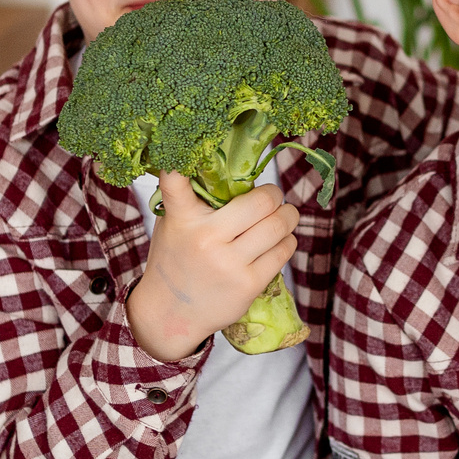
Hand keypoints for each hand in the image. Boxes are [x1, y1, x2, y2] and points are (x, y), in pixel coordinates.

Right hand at [127, 173, 298, 362]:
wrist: (171, 314)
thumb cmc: (176, 259)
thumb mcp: (174, 225)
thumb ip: (195, 201)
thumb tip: (230, 168)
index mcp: (182, 219)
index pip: (176, 182)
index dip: (180, 162)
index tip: (186, 144)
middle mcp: (206, 239)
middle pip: (262, 201)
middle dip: (274, 195)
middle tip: (272, 197)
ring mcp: (229, 263)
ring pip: (279, 225)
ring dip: (287, 216)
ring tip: (282, 216)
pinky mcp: (249, 284)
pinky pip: (284, 250)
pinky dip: (286, 240)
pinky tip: (278, 241)